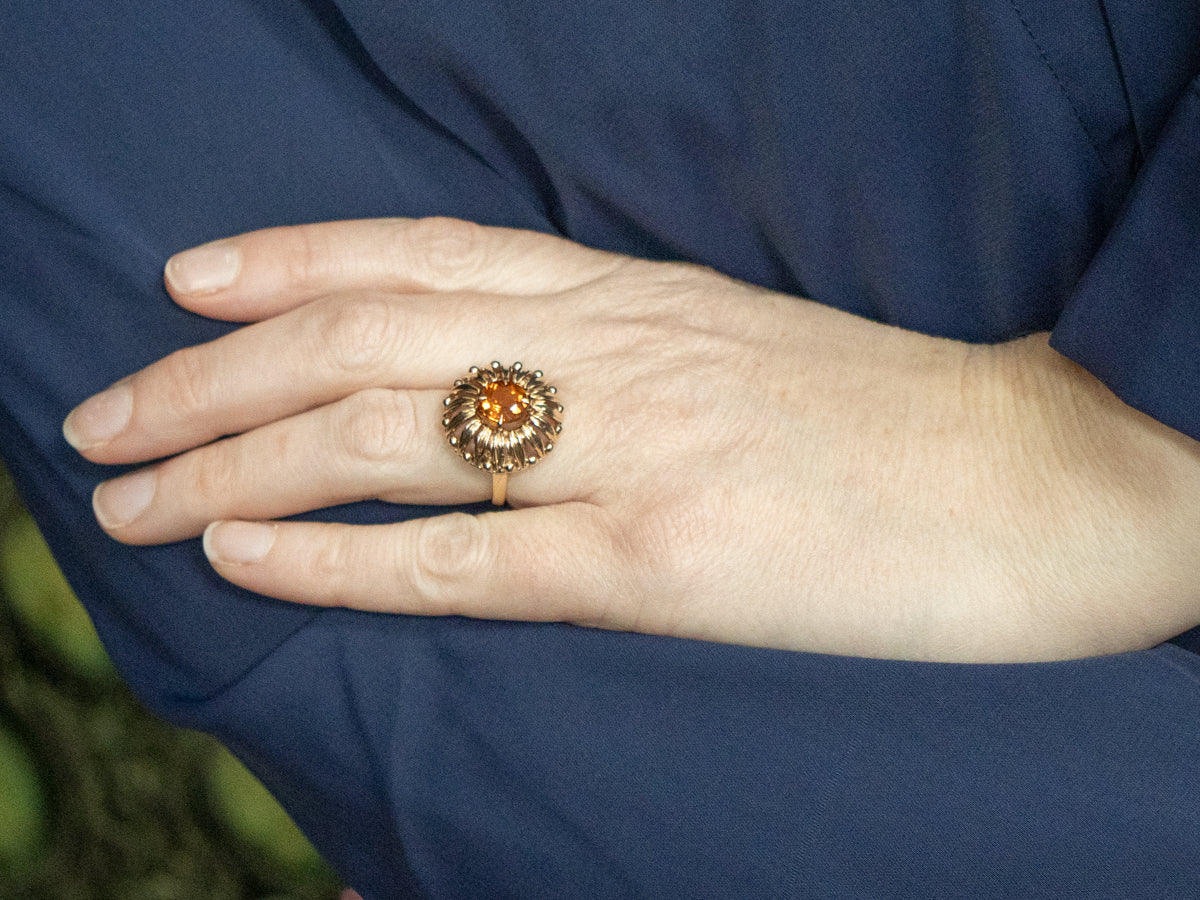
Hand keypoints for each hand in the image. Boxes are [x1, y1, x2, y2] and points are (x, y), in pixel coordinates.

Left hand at [64, 218, 1199, 660]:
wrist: (1050, 475)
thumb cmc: (901, 418)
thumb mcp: (741, 350)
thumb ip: (623, 356)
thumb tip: (514, 390)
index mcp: (638, 294)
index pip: (419, 254)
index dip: (287, 260)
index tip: (188, 282)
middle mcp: (616, 350)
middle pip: (361, 340)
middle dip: (209, 379)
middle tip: (104, 422)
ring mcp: (635, 452)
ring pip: (382, 441)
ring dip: (232, 468)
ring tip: (128, 504)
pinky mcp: (666, 567)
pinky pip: (465, 559)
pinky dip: (339, 559)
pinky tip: (243, 558)